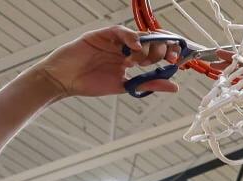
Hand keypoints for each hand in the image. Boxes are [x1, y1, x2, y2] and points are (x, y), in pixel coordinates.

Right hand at [33, 26, 182, 97]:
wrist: (64, 80)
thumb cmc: (89, 83)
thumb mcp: (124, 86)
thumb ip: (149, 84)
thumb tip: (175, 86)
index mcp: (131, 59)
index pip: (155, 52)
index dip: (168, 53)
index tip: (178, 60)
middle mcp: (125, 47)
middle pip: (151, 41)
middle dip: (163, 49)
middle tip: (169, 58)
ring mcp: (114, 40)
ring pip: (139, 35)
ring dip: (149, 46)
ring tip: (146, 59)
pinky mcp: (102, 35)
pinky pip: (120, 31)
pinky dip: (131, 37)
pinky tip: (136, 48)